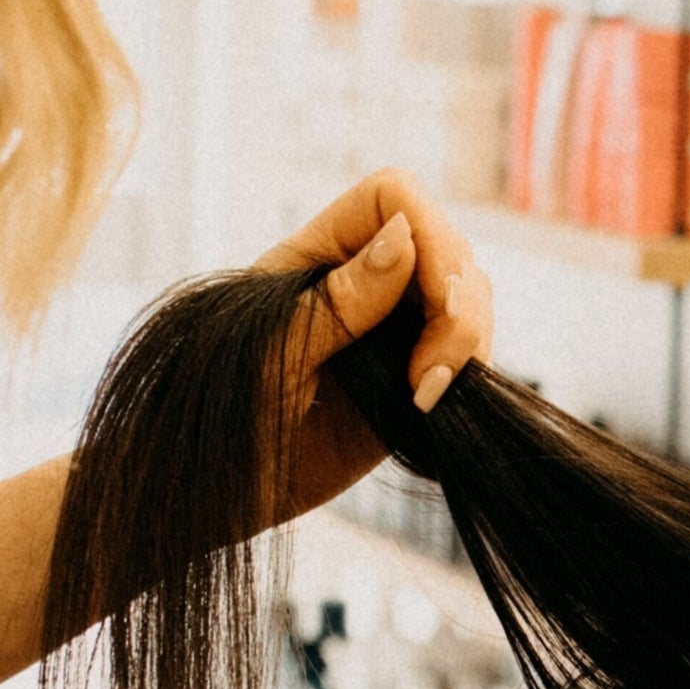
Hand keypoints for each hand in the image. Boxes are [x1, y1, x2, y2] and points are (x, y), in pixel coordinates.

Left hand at [251, 169, 495, 517]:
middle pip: (446, 248)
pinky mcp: (414, 377)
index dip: (427, 233)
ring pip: (468, 298)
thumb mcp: (275, 355)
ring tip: (424, 395)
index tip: (430, 299)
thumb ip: (339, 301)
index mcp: (319, 253)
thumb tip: (404, 239)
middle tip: (425, 376)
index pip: (394, 197)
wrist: (222, 491)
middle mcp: (364, 279)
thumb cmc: (226, 415)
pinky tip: (430, 405)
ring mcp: (393, 327)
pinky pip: (468, 351)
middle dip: (456, 305)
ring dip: (467, 341)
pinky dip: (468, 371)